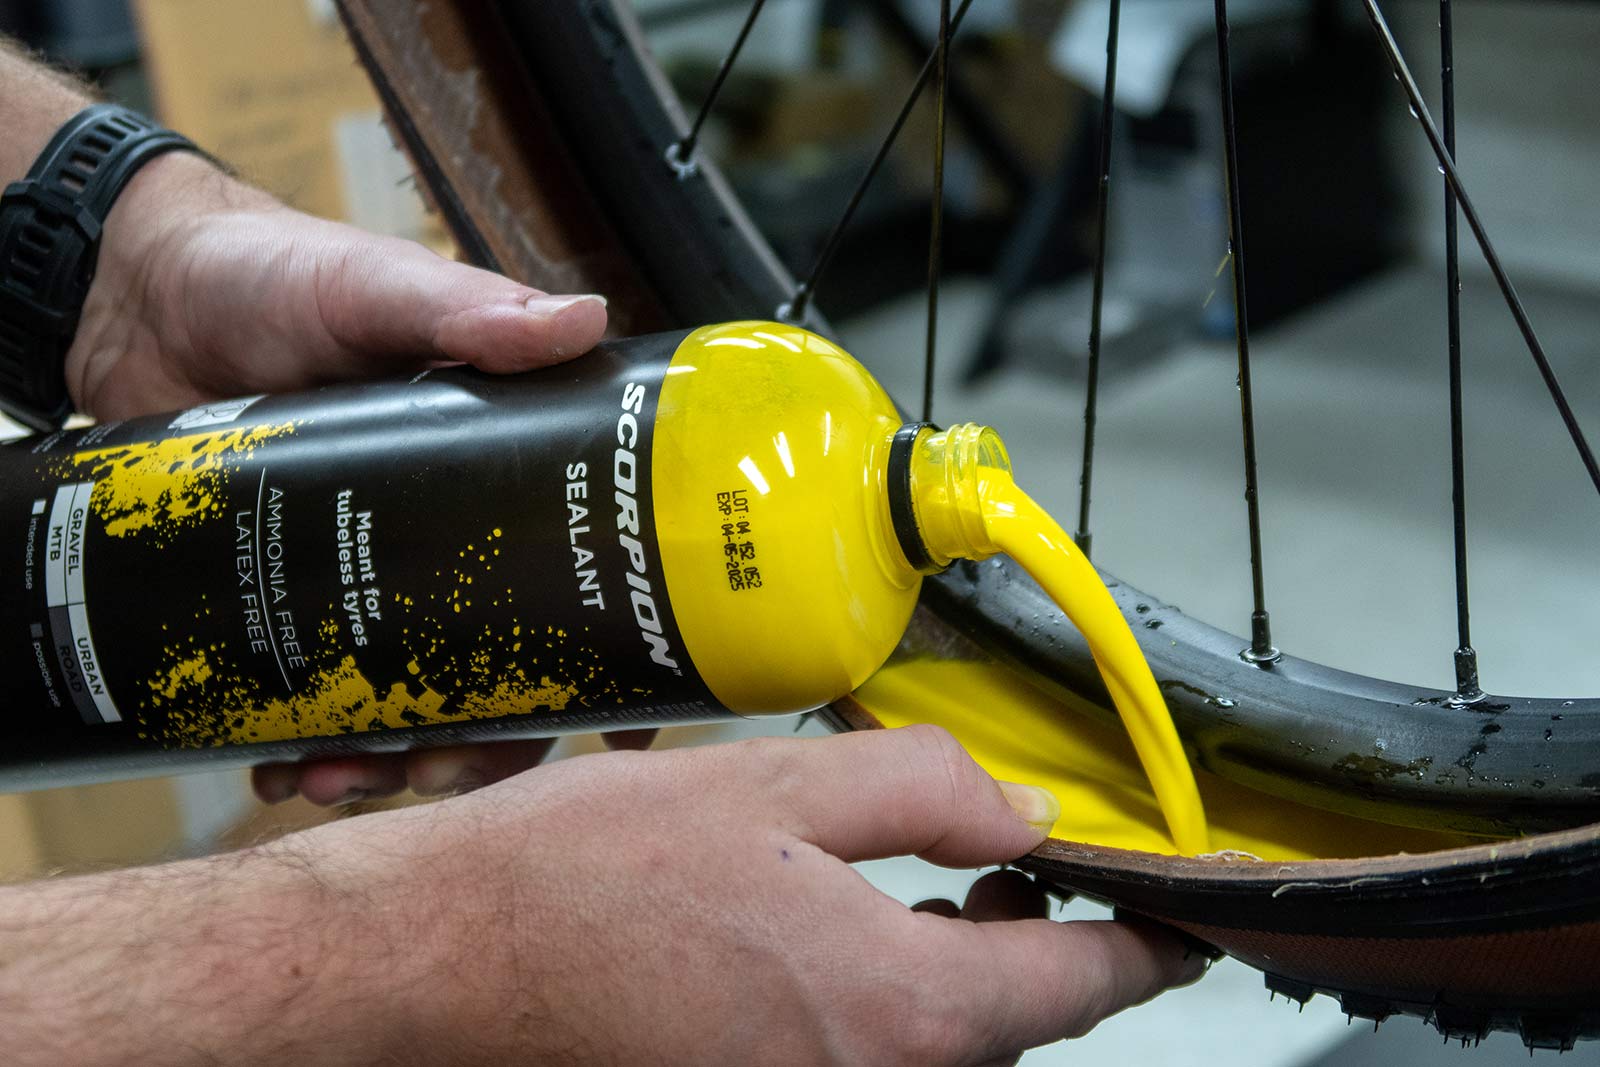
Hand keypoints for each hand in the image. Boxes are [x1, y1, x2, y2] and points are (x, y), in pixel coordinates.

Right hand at [0, 726, 1202, 1065]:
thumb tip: (1025, 820)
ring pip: (946, 1040)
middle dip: (1050, 941)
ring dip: (973, 967)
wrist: (444, 959)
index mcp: (898, 1010)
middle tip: (1037, 864)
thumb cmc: (590, 872)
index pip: (1082, 984)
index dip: (1144, 935)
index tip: (1178, 903)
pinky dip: (904, 998)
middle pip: (1018, 1022)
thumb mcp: (777, 788)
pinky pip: (875, 1054)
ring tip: (962, 882)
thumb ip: (927, 794)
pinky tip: (865, 928)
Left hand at [64, 150, 628, 800]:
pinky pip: (308, 689)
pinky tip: (281, 765)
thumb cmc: (273, 273)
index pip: (584, 572)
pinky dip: (302, 741)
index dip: (611, 658)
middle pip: (501, 667)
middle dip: (480, 740)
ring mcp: (366, 568)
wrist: (136, 293)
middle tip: (439, 772)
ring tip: (339, 781)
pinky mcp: (284, 589)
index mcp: (504, 466)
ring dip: (388, 757)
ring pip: (407, 696)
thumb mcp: (373, 286)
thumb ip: (462, 307)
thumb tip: (581, 322)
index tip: (620, 725)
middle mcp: (451, 531)